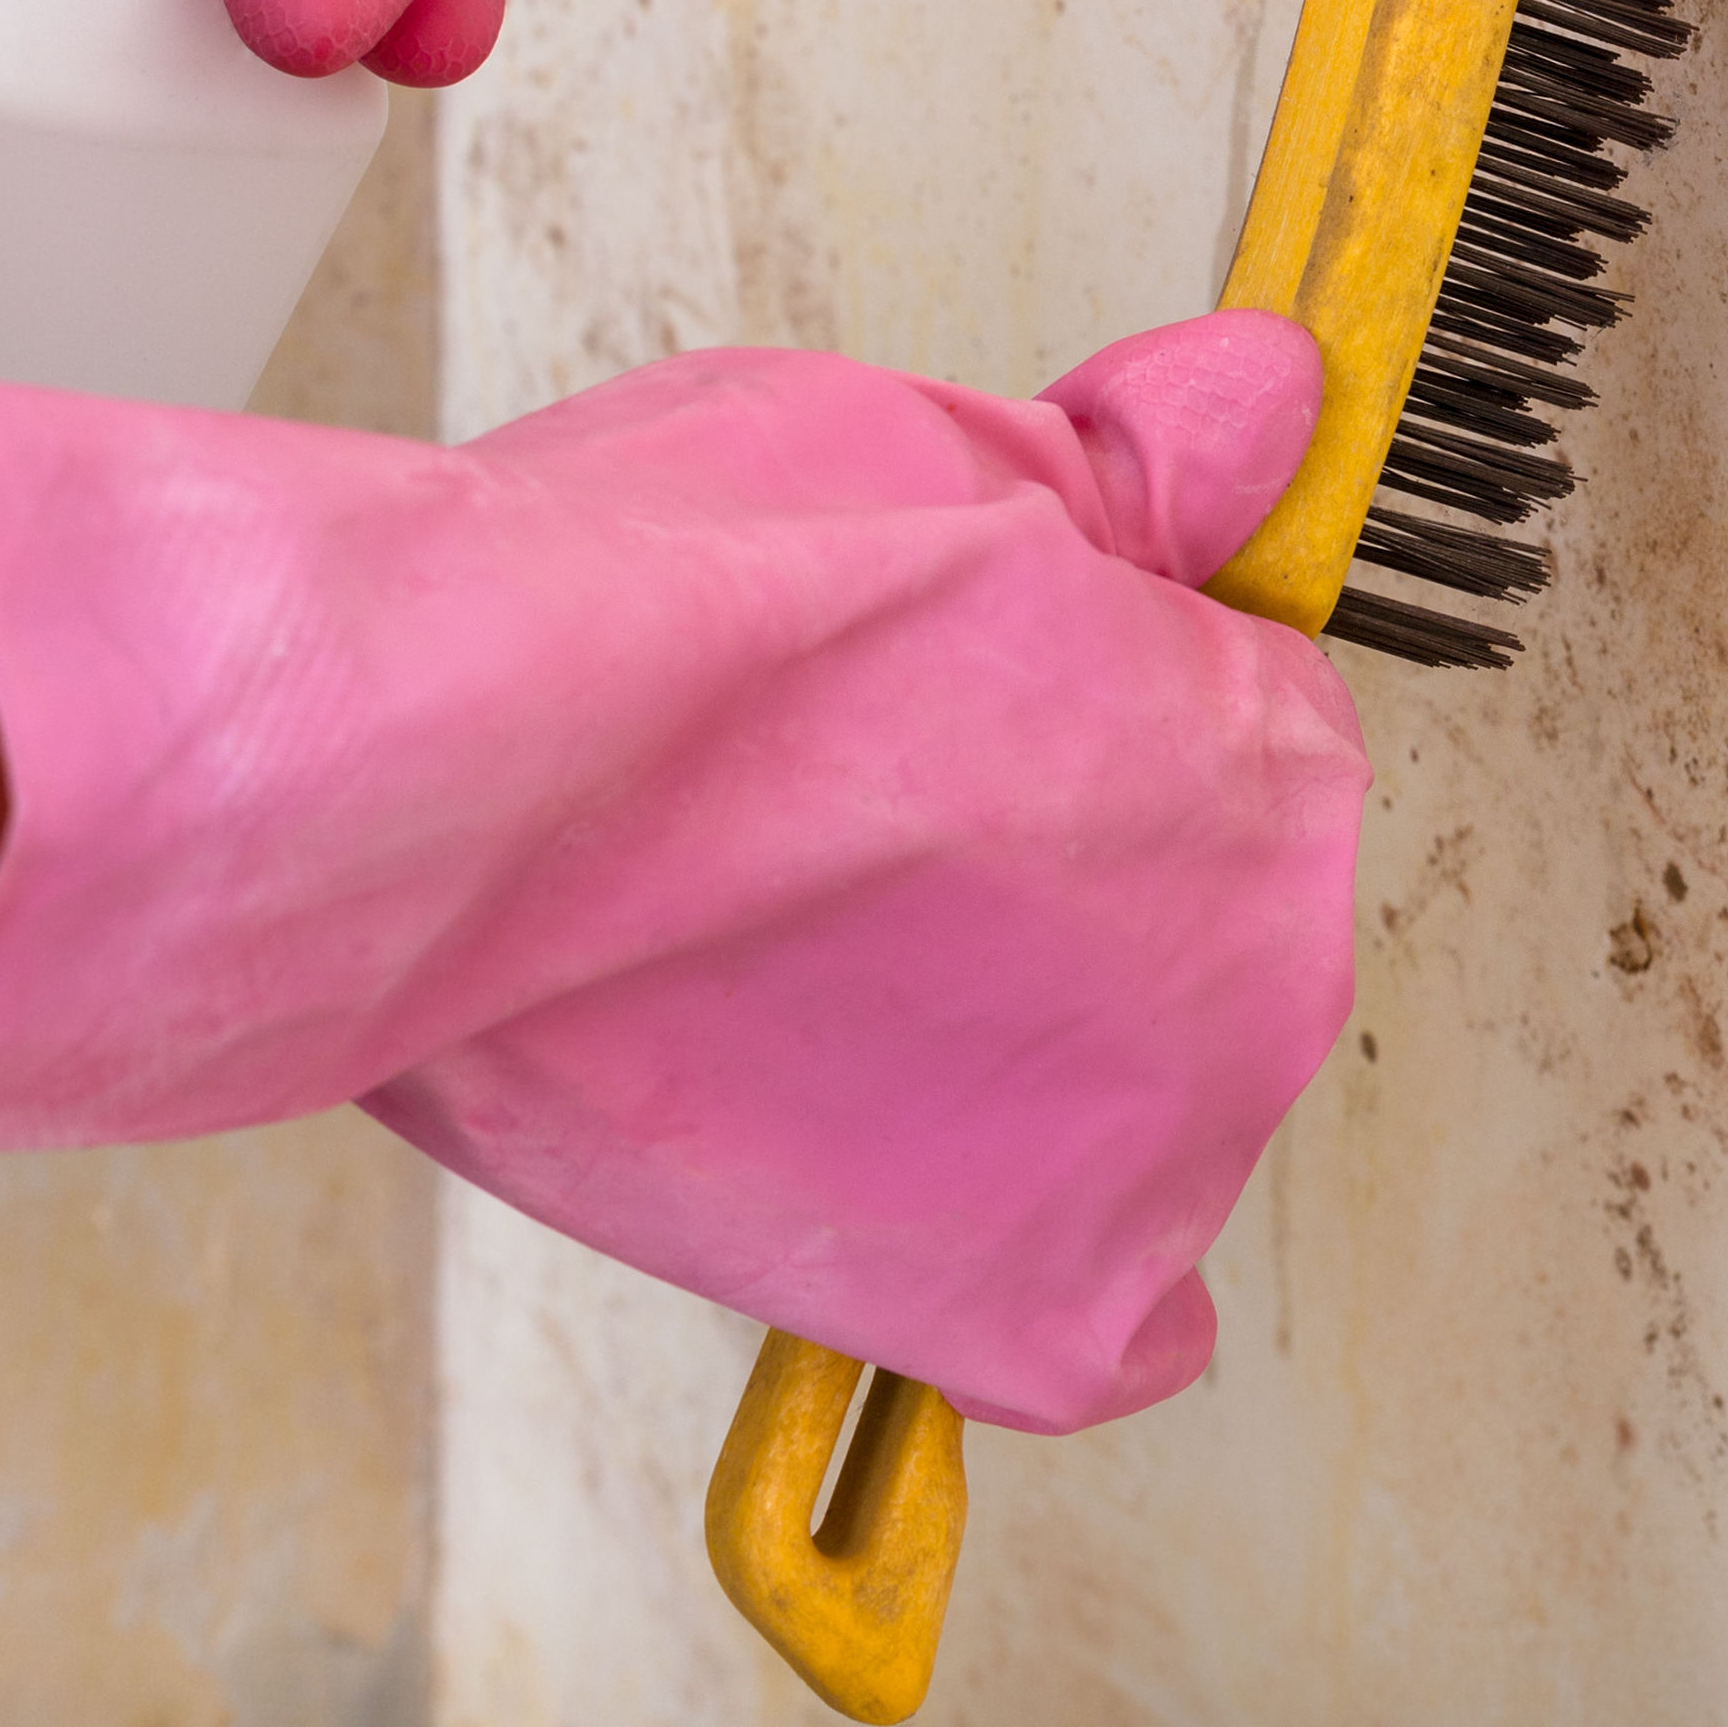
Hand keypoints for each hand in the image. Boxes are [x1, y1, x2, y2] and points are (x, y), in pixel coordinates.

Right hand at [0, 312, 1369, 1435]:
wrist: (460, 783)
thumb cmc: (671, 604)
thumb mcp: (945, 446)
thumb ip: (1147, 466)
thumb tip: (1268, 410)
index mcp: (1262, 763)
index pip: (1229, 731)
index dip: (1078, 690)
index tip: (958, 689)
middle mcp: (1256, 983)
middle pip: (1184, 908)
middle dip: (1058, 854)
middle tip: (859, 812)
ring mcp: (1151, 1164)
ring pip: (1116, 1074)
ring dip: (1010, 1022)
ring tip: (804, 944)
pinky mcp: (1026, 1312)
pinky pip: (1105, 1316)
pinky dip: (1029, 1245)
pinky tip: (926, 1165)